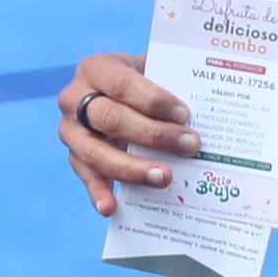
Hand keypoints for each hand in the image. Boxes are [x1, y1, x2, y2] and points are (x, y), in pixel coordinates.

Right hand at [58, 52, 200, 215]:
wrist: (117, 92)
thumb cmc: (144, 81)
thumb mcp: (153, 70)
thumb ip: (171, 82)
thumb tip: (207, 109)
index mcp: (96, 69)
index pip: (123, 84)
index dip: (153, 100)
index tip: (185, 114)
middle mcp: (74, 98)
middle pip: (111, 119)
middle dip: (153, 135)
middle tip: (190, 146)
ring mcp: (70, 131)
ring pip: (96, 153)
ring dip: (132, 169)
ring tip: (164, 178)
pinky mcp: (74, 157)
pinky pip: (85, 177)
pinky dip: (98, 193)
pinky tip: (111, 207)